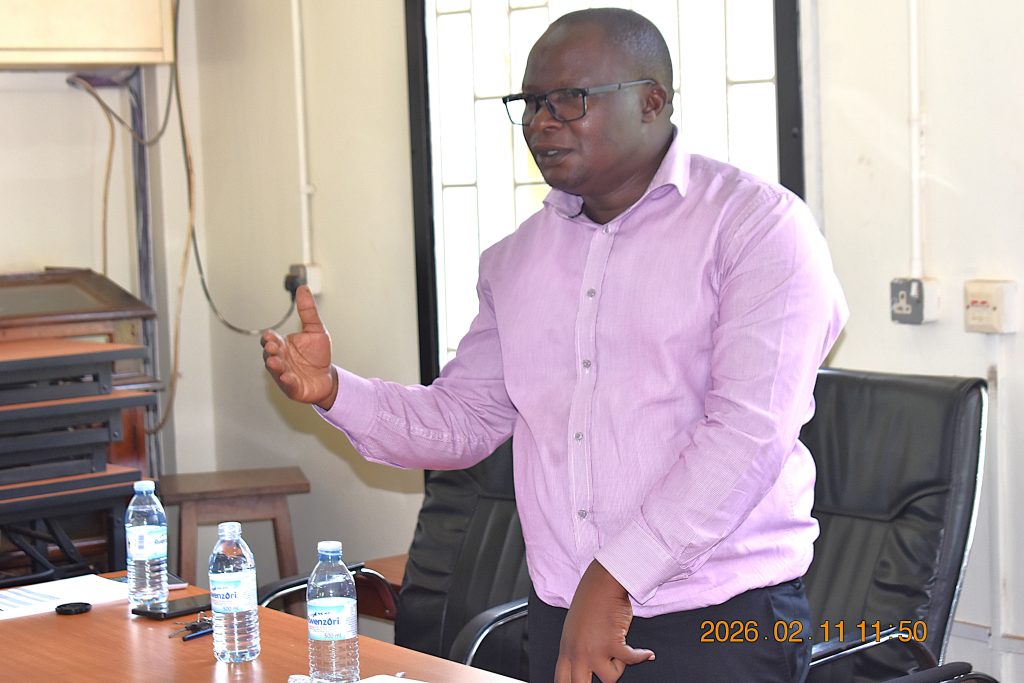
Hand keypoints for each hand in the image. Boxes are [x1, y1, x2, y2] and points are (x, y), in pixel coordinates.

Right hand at [261, 285, 337, 408]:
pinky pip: (287, 384)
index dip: (269, 338)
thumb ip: (308, 311)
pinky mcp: (292, 387)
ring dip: (275, 366)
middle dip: (269, 350)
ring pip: (275, 369)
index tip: (271, 336)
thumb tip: (303, 288)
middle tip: (272, 347)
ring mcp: (284, 374)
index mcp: (282, 345)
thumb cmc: (317, 355)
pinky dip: (286, 381)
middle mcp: (280, 359)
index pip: (270, 339)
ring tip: (275, 362)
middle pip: (269, 354)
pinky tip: (288, 377)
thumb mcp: (315, 330)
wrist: (327, 378)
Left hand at [555, 561, 654, 682]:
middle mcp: (578, 653)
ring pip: (609, 678)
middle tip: (608, 674)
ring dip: (620, 666)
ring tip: (621, 653)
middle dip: (596, 682)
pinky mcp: (613, 644)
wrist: (602, 583)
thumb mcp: (574, 629)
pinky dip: (641, 656)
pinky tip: (646, 653)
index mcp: (566, 650)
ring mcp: (594, 651)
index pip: (561, 680)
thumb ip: (577, 649)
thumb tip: (589, 667)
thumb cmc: (591, 601)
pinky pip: (631, 661)